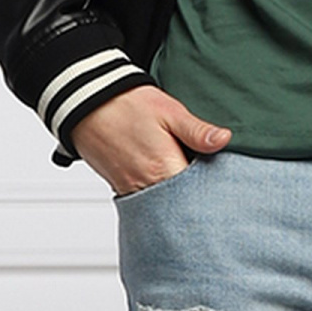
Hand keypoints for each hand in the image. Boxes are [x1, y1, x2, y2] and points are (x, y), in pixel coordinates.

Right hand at [74, 83, 229, 195]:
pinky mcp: (121, 188)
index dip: (214, 194)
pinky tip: (169, 187)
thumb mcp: (169, 111)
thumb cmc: (127, 104)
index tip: (224, 189)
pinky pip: (146, 202)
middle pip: (181, 207)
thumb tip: (224, 140)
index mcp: (163, 169)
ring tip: (192, 191)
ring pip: (162, 208)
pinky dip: (159, 199)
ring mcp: (130, 190)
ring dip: (178, 202)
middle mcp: (146, 186)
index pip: (198, 196)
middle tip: (212, 194)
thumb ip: (197, 131)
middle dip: (197, 202)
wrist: (86, 102)